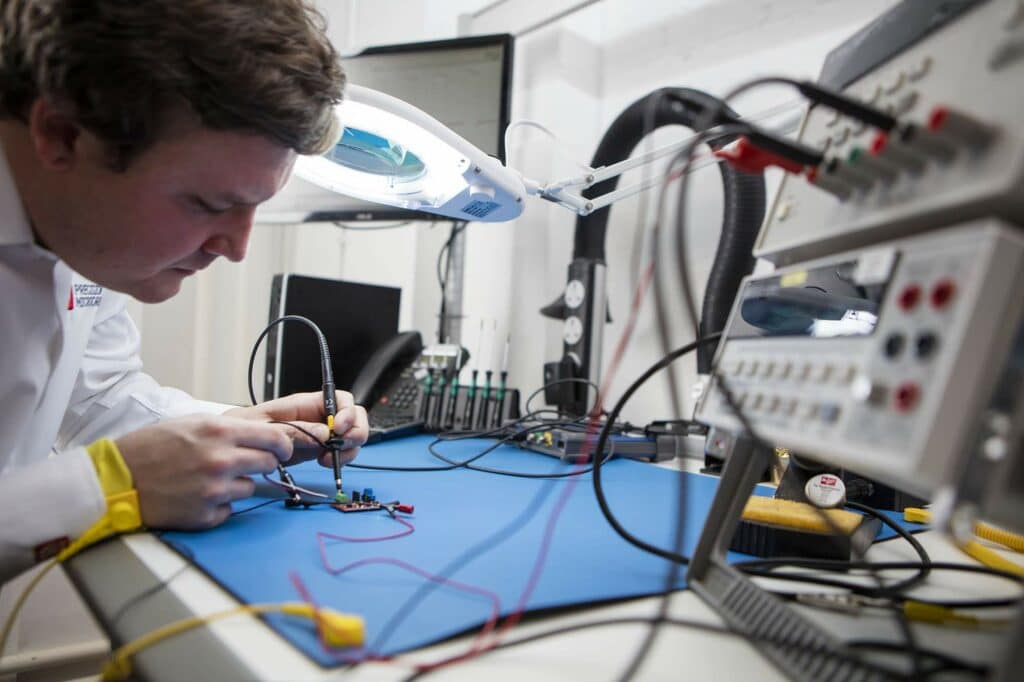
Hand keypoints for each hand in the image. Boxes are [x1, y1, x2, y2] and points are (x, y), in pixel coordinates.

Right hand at [115, 415, 292, 528]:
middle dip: (261, 463)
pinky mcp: (205, 514)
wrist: (116, 479)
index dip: (283, 444)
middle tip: (243, 464)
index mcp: (219, 432)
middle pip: (268, 464)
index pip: (274, 437)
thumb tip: (262, 435)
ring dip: (235, 484)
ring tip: (206, 479)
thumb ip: (229, 429)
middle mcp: (221, 460)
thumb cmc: (151, 447)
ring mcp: (214, 490)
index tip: (283, 449)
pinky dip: (218, 505)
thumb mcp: (192, 423)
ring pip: (249, 488)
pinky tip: (195, 496)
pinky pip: (229, 510)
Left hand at [224, 390, 368, 467]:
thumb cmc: (246, 429)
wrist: (236, 446)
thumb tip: (324, 434)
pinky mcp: (320, 449)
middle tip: (339, 446)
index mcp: (307, 403)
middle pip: (354, 416)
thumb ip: (295, 429)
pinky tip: (325, 463)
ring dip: (348, 449)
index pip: (340, 399)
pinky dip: (340, 459)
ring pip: (352, 436)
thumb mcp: (266, 426)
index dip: (346, 412)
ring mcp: (322, 433)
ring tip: (327, 459)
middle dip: (355, 431)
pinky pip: (341, 452)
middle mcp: (319, 416)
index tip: (338, 428)